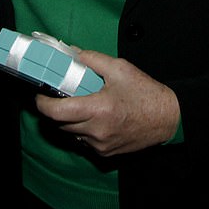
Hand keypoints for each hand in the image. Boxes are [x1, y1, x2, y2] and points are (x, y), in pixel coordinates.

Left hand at [35, 50, 180, 156]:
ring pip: (72, 133)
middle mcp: (96, 130)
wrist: (168, 117)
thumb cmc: (145, 92)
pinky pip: (85, 141)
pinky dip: (85, 129)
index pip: (57, 112)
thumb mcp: (121, 68)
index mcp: (99, 108)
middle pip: (61, 123)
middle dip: (58, 108)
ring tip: (85, 104)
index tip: (41, 95)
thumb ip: (93, 60)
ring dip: (72, 120)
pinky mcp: (105, 153)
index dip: (43, 103)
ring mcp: (100, 145)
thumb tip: (72, 54)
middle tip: (64, 94)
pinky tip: (99, 118)